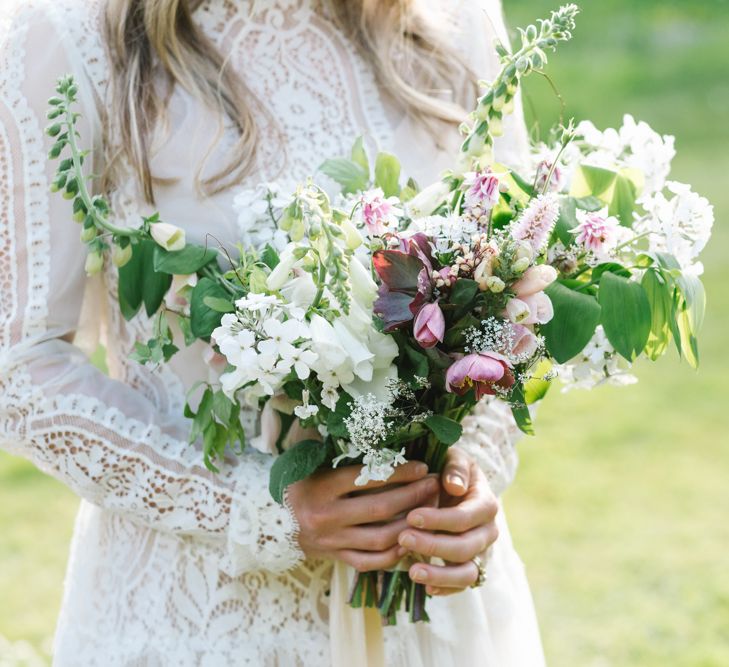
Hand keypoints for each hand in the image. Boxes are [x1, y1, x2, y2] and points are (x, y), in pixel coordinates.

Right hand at [287, 461, 439, 571]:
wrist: (272, 521)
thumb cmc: (302, 483)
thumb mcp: (315, 463)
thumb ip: (343, 454)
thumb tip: (381, 434)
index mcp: (322, 487)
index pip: (368, 478)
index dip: (399, 472)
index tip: (422, 467)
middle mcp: (326, 515)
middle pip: (380, 509)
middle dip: (412, 497)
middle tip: (434, 486)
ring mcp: (331, 540)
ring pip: (380, 538)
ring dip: (410, 525)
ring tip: (429, 512)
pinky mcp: (335, 557)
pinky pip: (369, 562)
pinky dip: (393, 554)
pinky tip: (410, 540)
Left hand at [397, 447, 498, 595]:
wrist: (454, 484)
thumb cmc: (450, 468)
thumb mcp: (454, 457)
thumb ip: (455, 467)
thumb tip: (455, 487)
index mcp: (486, 504)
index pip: (465, 518)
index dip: (439, 520)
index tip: (411, 516)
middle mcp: (488, 531)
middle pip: (465, 547)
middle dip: (433, 545)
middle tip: (403, 538)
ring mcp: (480, 552)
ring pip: (468, 573)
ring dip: (440, 575)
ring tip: (413, 572)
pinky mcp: (470, 566)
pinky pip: (462, 585)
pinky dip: (446, 588)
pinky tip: (425, 587)